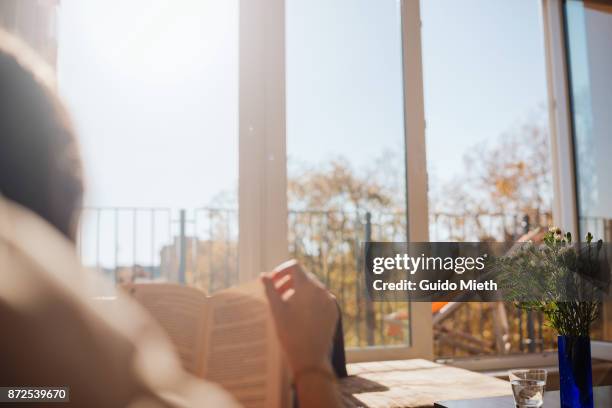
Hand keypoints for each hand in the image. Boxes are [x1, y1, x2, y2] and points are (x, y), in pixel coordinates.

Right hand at [261, 260, 338, 375]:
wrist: (310, 358)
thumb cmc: (290, 333)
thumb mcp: (276, 309)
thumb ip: (270, 289)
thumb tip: (264, 275)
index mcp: (307, 286)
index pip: (294, 266)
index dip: (281, 270)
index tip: (273, 281)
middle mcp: (321, 290)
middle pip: (304, 277)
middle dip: (289, 282)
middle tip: (277, 293)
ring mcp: (329, 301)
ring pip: (313, 288)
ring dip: (299, 291)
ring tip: (287, 305)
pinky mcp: (333, 311)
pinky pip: (321, 299)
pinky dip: (310, 301)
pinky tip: (300, 314)